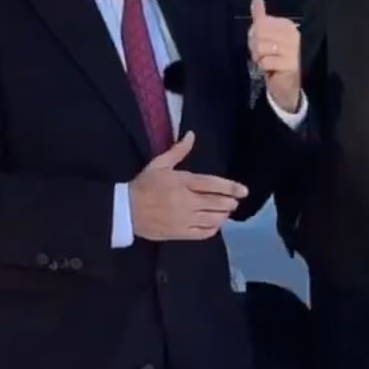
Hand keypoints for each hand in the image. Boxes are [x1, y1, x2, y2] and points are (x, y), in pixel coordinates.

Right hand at [129, 132, 249, 240]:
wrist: (125, 210)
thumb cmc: (143, 185)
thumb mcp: (159, 164)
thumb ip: (178, 151)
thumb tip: (192, 135)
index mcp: (183, 182)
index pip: (213, 184)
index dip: (231, 188)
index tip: (244, 191)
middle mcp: (187, 201)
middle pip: (217, 203)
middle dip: (229, 202)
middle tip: (234, 202)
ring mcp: (184, 218)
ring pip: (213, 219)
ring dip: (223, 215)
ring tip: (225, 212)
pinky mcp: (180, 233)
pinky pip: (203, 233)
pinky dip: (213, 229)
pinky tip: (214, 225)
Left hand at [248, 0, 300, 113]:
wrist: (287, 85)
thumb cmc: (276, 59)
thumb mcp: (267, 36)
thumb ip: (261, 17)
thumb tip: (256, 0)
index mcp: (287, 26)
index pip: (261, 23)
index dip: (254, 35)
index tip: (261, 44)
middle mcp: (292, 35)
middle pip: (259, 34)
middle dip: (255, 47)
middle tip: (262, 55)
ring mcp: (293, 50)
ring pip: (261, 47)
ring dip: (259, 58)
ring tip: (267, 62)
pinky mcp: (290, 64)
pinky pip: (265, 61)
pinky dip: (263, 67)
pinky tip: (271, 69)